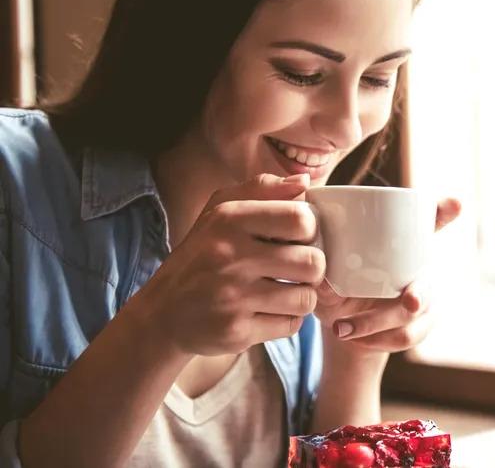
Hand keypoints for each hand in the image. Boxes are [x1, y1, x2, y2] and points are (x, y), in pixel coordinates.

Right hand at [135, 173, 320, 356]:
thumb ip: (263, 189)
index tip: (298, 238)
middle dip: (313, 267)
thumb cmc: (201, 256)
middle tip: (297, 269)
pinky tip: (271, 311)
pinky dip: (288, 319)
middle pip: (313, 262)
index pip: (301, 219)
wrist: (163, 313)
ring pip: (306, 298)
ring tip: (286, 290)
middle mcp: (230, 257)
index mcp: (229, 220)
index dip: (310, 230)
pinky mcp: (236, 331)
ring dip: (302, 296)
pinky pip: (291, 325)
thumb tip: (304, 181)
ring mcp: (233, 297)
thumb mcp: (220, 211)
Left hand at [313, 197, 461, 353]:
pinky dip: (378, 341)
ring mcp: (425, 299)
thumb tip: (323, 276)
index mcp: (404, 245)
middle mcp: (421, 268)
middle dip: (420, 293)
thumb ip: (325, 278)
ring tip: (341, 330)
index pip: (431, 223)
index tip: (455, 203)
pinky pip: (408, 337)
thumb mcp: (327, 277)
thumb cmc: (340, 287)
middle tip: (409, 301)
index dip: (444, 212)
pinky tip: (354, 340)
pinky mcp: (421, 326)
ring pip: (413, 315)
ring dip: (376, 324)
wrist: (346, 325)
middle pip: (426, 280)